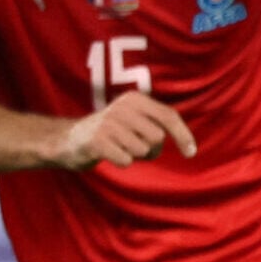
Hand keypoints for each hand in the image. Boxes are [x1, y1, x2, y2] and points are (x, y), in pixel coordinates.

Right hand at [56, 91, 195, 169]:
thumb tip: (189, 145)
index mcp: (135, 99)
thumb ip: (159, 125)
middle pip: (158, 138)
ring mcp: (108, 123)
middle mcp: (122, 107)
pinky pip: (126, 161)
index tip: (191, 153)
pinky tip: (109, 154)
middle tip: (133, 146)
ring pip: (143, 150)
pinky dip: (122, 162)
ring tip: (119, 148)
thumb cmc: (112, 133)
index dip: (183, 135)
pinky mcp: (97, 140)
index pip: (168, 116)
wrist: (69, 140)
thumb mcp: (136, 120)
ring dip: (135, 155)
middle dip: (151, 149)